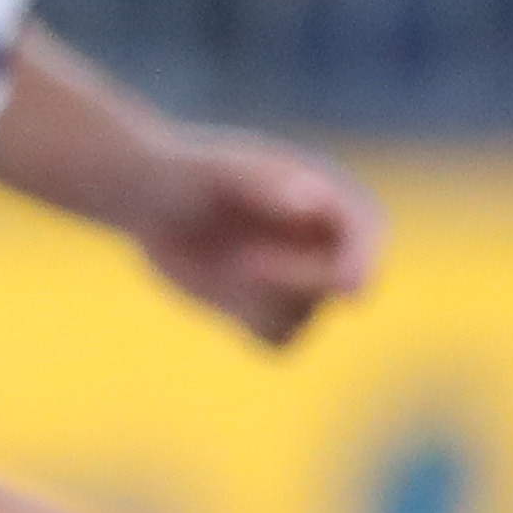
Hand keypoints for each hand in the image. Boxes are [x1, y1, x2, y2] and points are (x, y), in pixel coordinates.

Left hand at [135, 131, 380, 347]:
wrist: (147, 198)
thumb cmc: (186, 171)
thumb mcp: (218, 170)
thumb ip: (264, 181)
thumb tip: (313, 201)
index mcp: (329, 201)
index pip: (365, 236)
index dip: (362, 263)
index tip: (349, 290)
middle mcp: (324, 246)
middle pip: (338, 286)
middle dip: (293, 280)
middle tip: (242, 261)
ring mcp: (299, 284)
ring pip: (302, 318)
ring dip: (260, 301)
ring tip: (227, 262)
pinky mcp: (268, 313)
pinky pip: (276, 343)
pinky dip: (246, 323)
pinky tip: (220, 289)